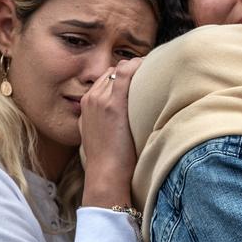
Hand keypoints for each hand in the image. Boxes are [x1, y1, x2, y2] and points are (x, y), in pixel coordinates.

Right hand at [79, 58, 142, 206]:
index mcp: (85, 105)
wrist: (106, 175)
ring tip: (155, 70)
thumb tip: (121, 116)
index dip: (124, 74)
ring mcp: (100, 100)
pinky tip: (153, 69)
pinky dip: (139, 67)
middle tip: (152, 72)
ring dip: (138, 67)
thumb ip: (103, 120)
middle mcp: (90, 99)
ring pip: (119, 69)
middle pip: (113, 71)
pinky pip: (126, 73)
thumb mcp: (98, 136)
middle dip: (132, 69)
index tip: (141, 76)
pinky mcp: (113, 104)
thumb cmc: (109, 161)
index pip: (106, 78)